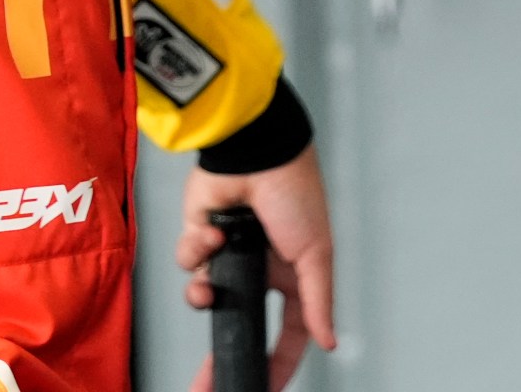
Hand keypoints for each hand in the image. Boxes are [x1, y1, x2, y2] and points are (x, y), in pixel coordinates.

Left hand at [177, 147, 336, 391]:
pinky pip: (191, 262)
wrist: (256, 152)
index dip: (279, 361)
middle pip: (237, 320)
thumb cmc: (295, 193)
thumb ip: (318, 303)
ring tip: (210, 285)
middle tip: (206, 381)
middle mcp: (258, 268)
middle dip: (219, 350)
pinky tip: (213, 232)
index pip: (289, 331)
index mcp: (292, 275)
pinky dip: (199, 249)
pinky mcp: (201, 236)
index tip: (265, 385)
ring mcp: (229, 254)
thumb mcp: (317, 254)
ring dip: (204, 293)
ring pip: (207, 295)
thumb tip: (329, 341)